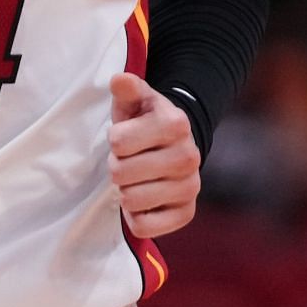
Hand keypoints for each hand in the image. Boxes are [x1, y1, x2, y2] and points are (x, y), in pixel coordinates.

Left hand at [108, 73, 199, 238]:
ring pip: (130, 200)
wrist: (172, 146)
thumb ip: (127, 88)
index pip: (118, 142)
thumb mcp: (135, 100)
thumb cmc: (144, 121)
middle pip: (120, 173)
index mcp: (175, 123)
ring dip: (125, 191)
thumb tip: (119, 80)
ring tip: (137, 178)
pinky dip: (135, 217)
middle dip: (117, 166)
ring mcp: (190, 187)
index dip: (115, 140)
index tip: (127, 138)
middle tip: (130, 160)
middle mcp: (189, 156)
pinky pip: (143, 226)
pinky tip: (144, 200)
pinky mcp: (186, 213)